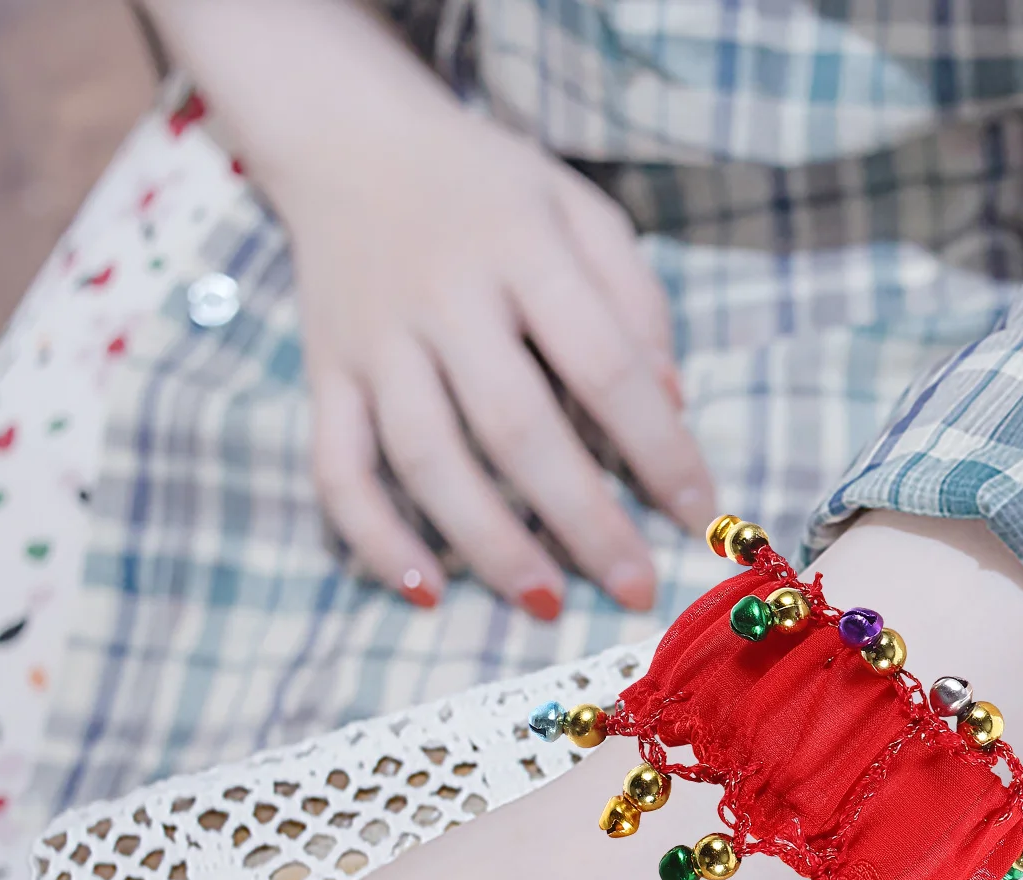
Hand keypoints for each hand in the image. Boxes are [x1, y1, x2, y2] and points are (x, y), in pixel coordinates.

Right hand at [149, 0, 715, 615]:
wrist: (346, 134)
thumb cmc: (489, 188)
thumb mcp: (579, 209)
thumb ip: (634, 298)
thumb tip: (671, 404)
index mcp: (521, 250)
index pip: (604, 364)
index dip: (659, 448)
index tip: (699, 515)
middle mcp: (441, 298)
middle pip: (516, 427)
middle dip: (582, 520)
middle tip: (631, 587)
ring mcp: (374, 342)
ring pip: (425, 460)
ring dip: (487, 543)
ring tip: (544, 602)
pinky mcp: (323, 374)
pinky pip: (336, 469)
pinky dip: (373, 537)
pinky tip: (422, 588)